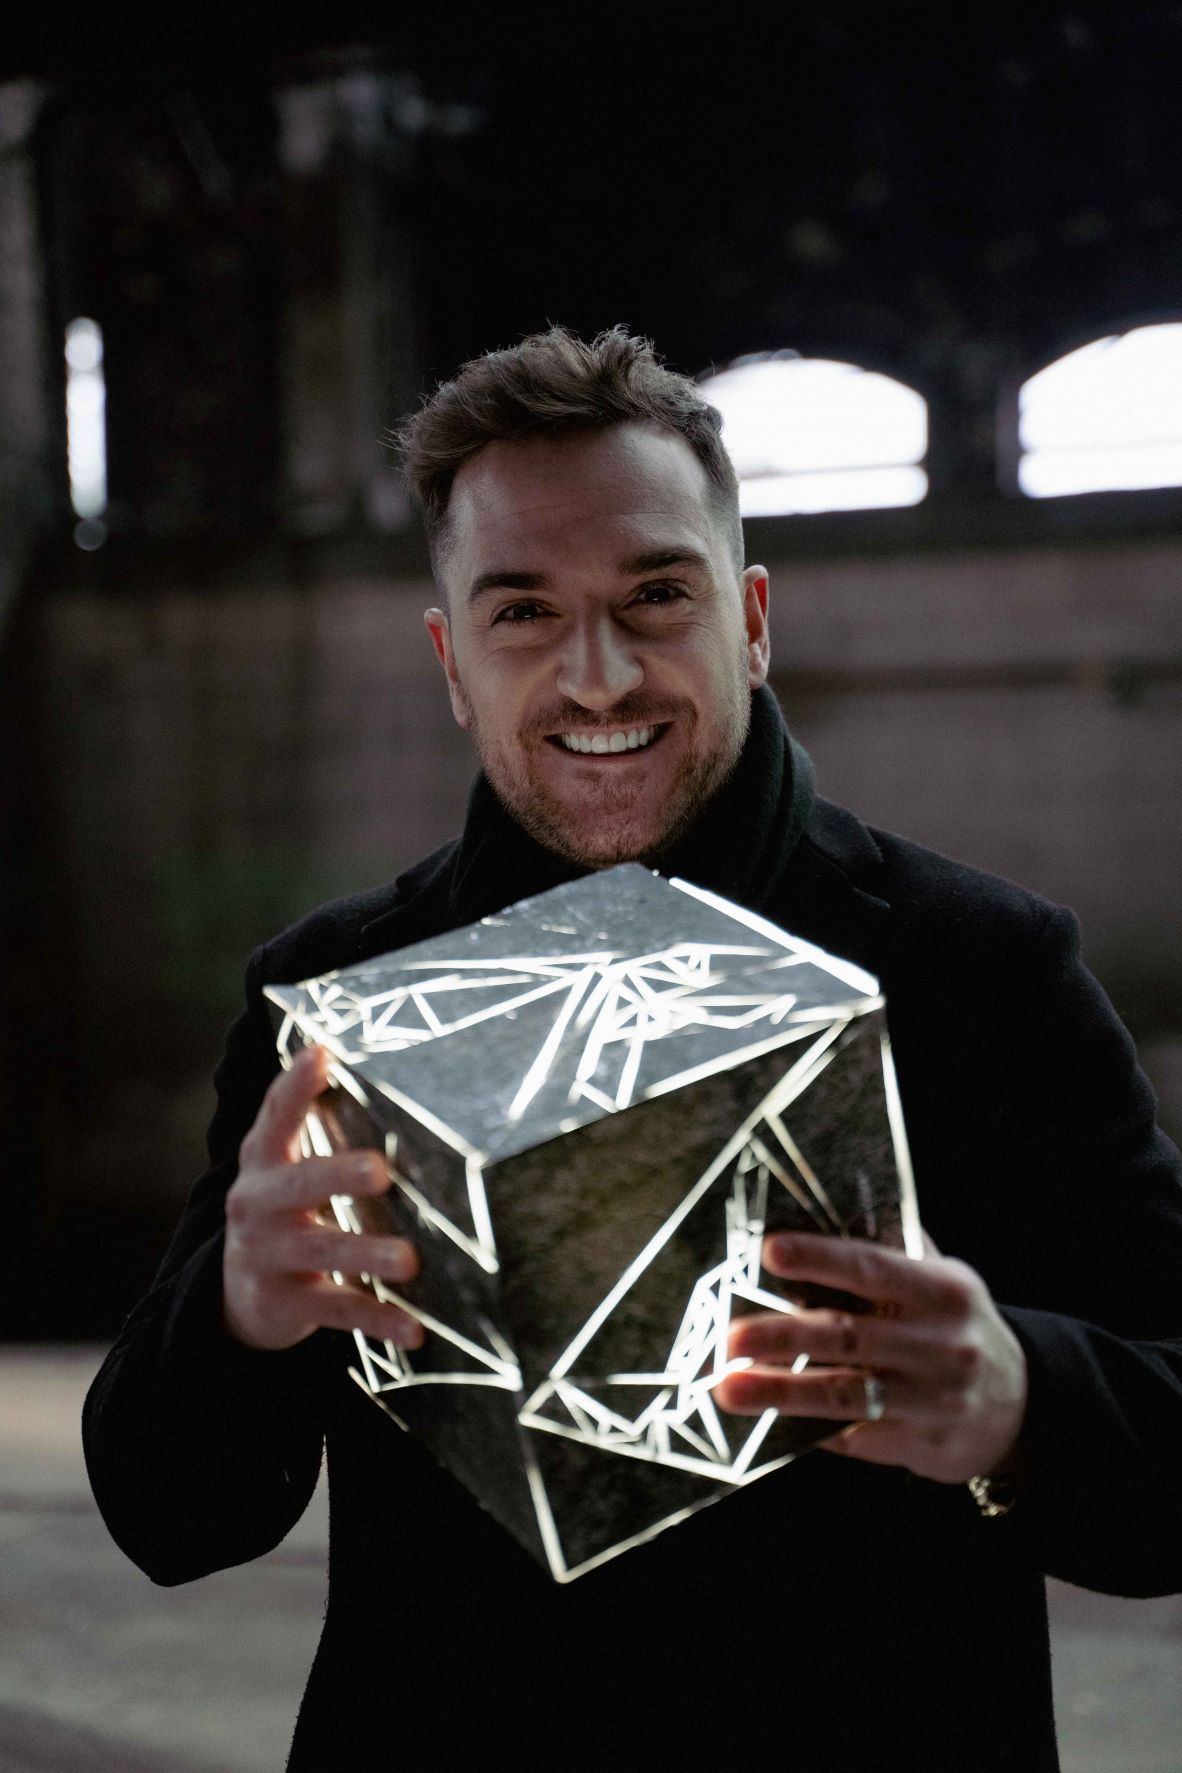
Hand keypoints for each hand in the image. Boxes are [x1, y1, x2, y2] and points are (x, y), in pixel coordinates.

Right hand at [222, 1044, 423, 1352]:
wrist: (234, 1296)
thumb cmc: (280, 1212)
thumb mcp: (281, 1167)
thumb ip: (307, 1123)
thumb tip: (344, 1055)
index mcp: (262, 1163)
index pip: (275, 1117)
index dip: (294, 1086)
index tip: (321, 1055)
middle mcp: (258, 1206)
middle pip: (298, 1186)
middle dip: (337, 1176)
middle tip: (379, 1169)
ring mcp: (268, 1257)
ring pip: (322, 1252)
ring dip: (366, 1254)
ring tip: (408, 1260)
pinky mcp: (286, 1304)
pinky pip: (338, 1311)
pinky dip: (378, 1320)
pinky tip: (413, 1328)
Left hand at [715, 1230, 1027, 1483]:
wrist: (1021, 1406)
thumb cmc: (959, 1327)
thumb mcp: (944, 1282)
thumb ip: (894, 1252)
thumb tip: (822, 1212)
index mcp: (943, 1292)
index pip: (873, 1267)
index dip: (821, 1258)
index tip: (772, 1251)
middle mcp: (939, 1346)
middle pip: (848, 1336)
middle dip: (784, 1336)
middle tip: (732, 1336)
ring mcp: (930, 1401)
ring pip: (844, 1394)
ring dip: (781, 1392)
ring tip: (729, 1388)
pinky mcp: (918, 1445)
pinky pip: (852, 1436)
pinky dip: (805, 1428)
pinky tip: (765, 1423)